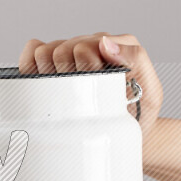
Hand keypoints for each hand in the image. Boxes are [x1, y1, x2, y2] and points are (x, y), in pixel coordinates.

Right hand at [19, 33, 162, 139]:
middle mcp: (90, 45)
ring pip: (42, 52)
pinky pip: (31, 53)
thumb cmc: (138, 115)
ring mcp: (69, 55)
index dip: (83, 71)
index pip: (82, 47)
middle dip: (65, 76)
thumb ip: (135, 60)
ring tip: (63, 95)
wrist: (128, 137)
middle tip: (78, 97)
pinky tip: (43, 85)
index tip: (92, 91)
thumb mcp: (150, 91)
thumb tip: (104, 43)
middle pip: (59, 50)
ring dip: (48, 75)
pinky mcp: (52, 67)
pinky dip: (29, 67)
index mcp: (114, 45)